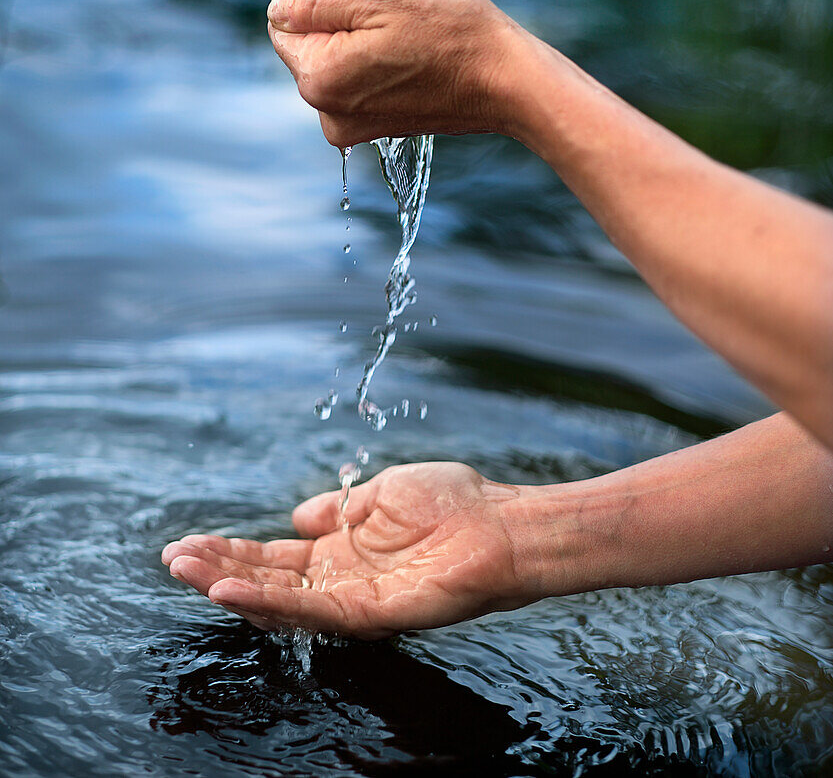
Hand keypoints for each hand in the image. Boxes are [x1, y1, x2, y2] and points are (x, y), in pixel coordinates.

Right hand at [162, 462, 530, 638]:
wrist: (502, 523)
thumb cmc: (453, 502)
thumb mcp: (382, 493)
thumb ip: (338, 508)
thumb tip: (296, 515)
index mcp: (342, 551)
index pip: (275, 556)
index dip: (232, 549)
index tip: (188, 541)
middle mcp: (342, 581)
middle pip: (268, 580)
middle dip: (219, 569)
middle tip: (171, 559)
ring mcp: (355, 600)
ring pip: (281, 601)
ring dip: (231, 587)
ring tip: (188, 572)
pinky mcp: (373, 614)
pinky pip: (314, 612)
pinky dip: (271, 603)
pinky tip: (234, 588)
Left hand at [266, 0, 535, 146]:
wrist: (505, 80)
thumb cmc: (447, 34)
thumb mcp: (376, 1)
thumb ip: (314, 5)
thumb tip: (276, 6)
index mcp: (321, 79)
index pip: (281, 28)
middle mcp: (329, 113)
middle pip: (303, 50)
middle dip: (307, 10)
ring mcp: (354, 125)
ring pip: (328, 65)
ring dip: (332, 30)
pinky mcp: (379, 126)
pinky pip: (351, 83)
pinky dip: (354, 54)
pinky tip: (372, 31)